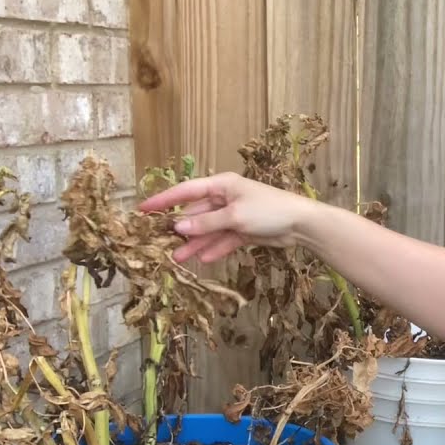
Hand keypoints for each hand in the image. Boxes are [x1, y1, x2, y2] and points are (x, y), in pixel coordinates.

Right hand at [137, 172, 314, 262]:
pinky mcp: (244, 231)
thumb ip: (206, 224)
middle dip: (180, 229)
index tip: (142, 209)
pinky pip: (224, 240)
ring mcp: (235, 215)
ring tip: (178, 259)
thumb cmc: (269, 210)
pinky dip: (215, 248)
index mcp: (222, 185)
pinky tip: (203, 259)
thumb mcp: (234, 216)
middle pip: (196, 214)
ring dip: (195, 243)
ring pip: (209, 230)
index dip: (164, 200)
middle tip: (160, 244)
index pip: (186, 191)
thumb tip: (177, 228)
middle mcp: (225, 198)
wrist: (302, 225)